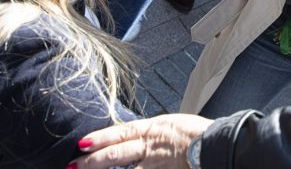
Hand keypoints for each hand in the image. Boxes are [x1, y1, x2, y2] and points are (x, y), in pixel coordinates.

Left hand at [68, 114, 213, 168]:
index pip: (120, 132)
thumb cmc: (199, 134)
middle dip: (91, 161)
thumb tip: (139, 137)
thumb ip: (154, 133)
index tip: (81, 143)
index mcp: (153, 128)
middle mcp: (151, 147)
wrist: (219, 145)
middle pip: (116, 154)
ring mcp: (156, 165)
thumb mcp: (173, 125)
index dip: (100, 137)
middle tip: (71, 166)